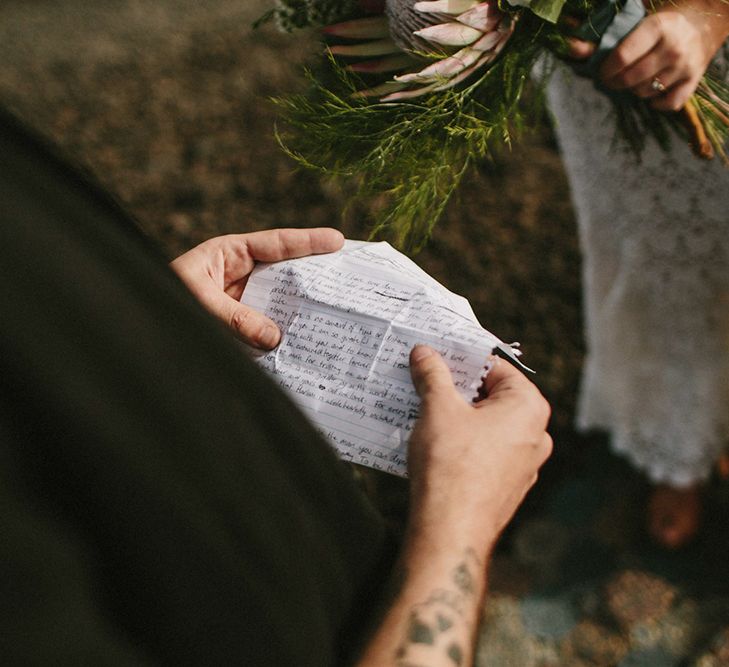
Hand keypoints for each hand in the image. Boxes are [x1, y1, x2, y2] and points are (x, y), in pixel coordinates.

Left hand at [170, 228, 343, 348]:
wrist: (137, 327)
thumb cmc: (160, 298)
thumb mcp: (198, 302)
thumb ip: (235, 318)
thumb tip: (275, 338)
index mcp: (229, 254)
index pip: (275, 244)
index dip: (308, 241)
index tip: (338, 241)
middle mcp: (240, 275)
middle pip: (285, 272)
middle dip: (314, 275)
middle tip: (347, 278)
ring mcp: (242, 301)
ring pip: (279, 302)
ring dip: (300, 310)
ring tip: (333, 313)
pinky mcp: (240, 326)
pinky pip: (267, 327)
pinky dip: (283, 335)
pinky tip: (302, 342)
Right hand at [407, 346, 552, 550]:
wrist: (450, 531)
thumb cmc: (451, 465)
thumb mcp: (438, 408)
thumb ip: (433, 374)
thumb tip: (424, 352)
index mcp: (529, 407)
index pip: (495, 368)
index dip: (462, 362)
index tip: (435, 361)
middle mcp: (537, 434)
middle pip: (492, 397)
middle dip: (458, 391)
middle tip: (425, 386)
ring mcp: (525, 464)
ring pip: (488, 426)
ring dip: (459, 418)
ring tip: (425, 415)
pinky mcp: (509, 487)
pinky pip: (486, 453)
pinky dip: (464, 445)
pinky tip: (435, 448)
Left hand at [567, 0, 728, 110]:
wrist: (701, 25)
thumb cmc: (658, 25)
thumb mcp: (634, 23)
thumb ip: (602, 38)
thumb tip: (571, 48)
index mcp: (657, 27)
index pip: (622, 57)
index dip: (606, 70)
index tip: (602, 72)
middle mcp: (673, 48)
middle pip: (631, 79)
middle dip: (615, 83)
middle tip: (612, 79)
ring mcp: (685, 67)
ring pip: (645, 93)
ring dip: (633, 90)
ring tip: (633, 79)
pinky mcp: (692, 82)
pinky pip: (667, 104)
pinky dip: (655, 103)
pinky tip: (651, 92)